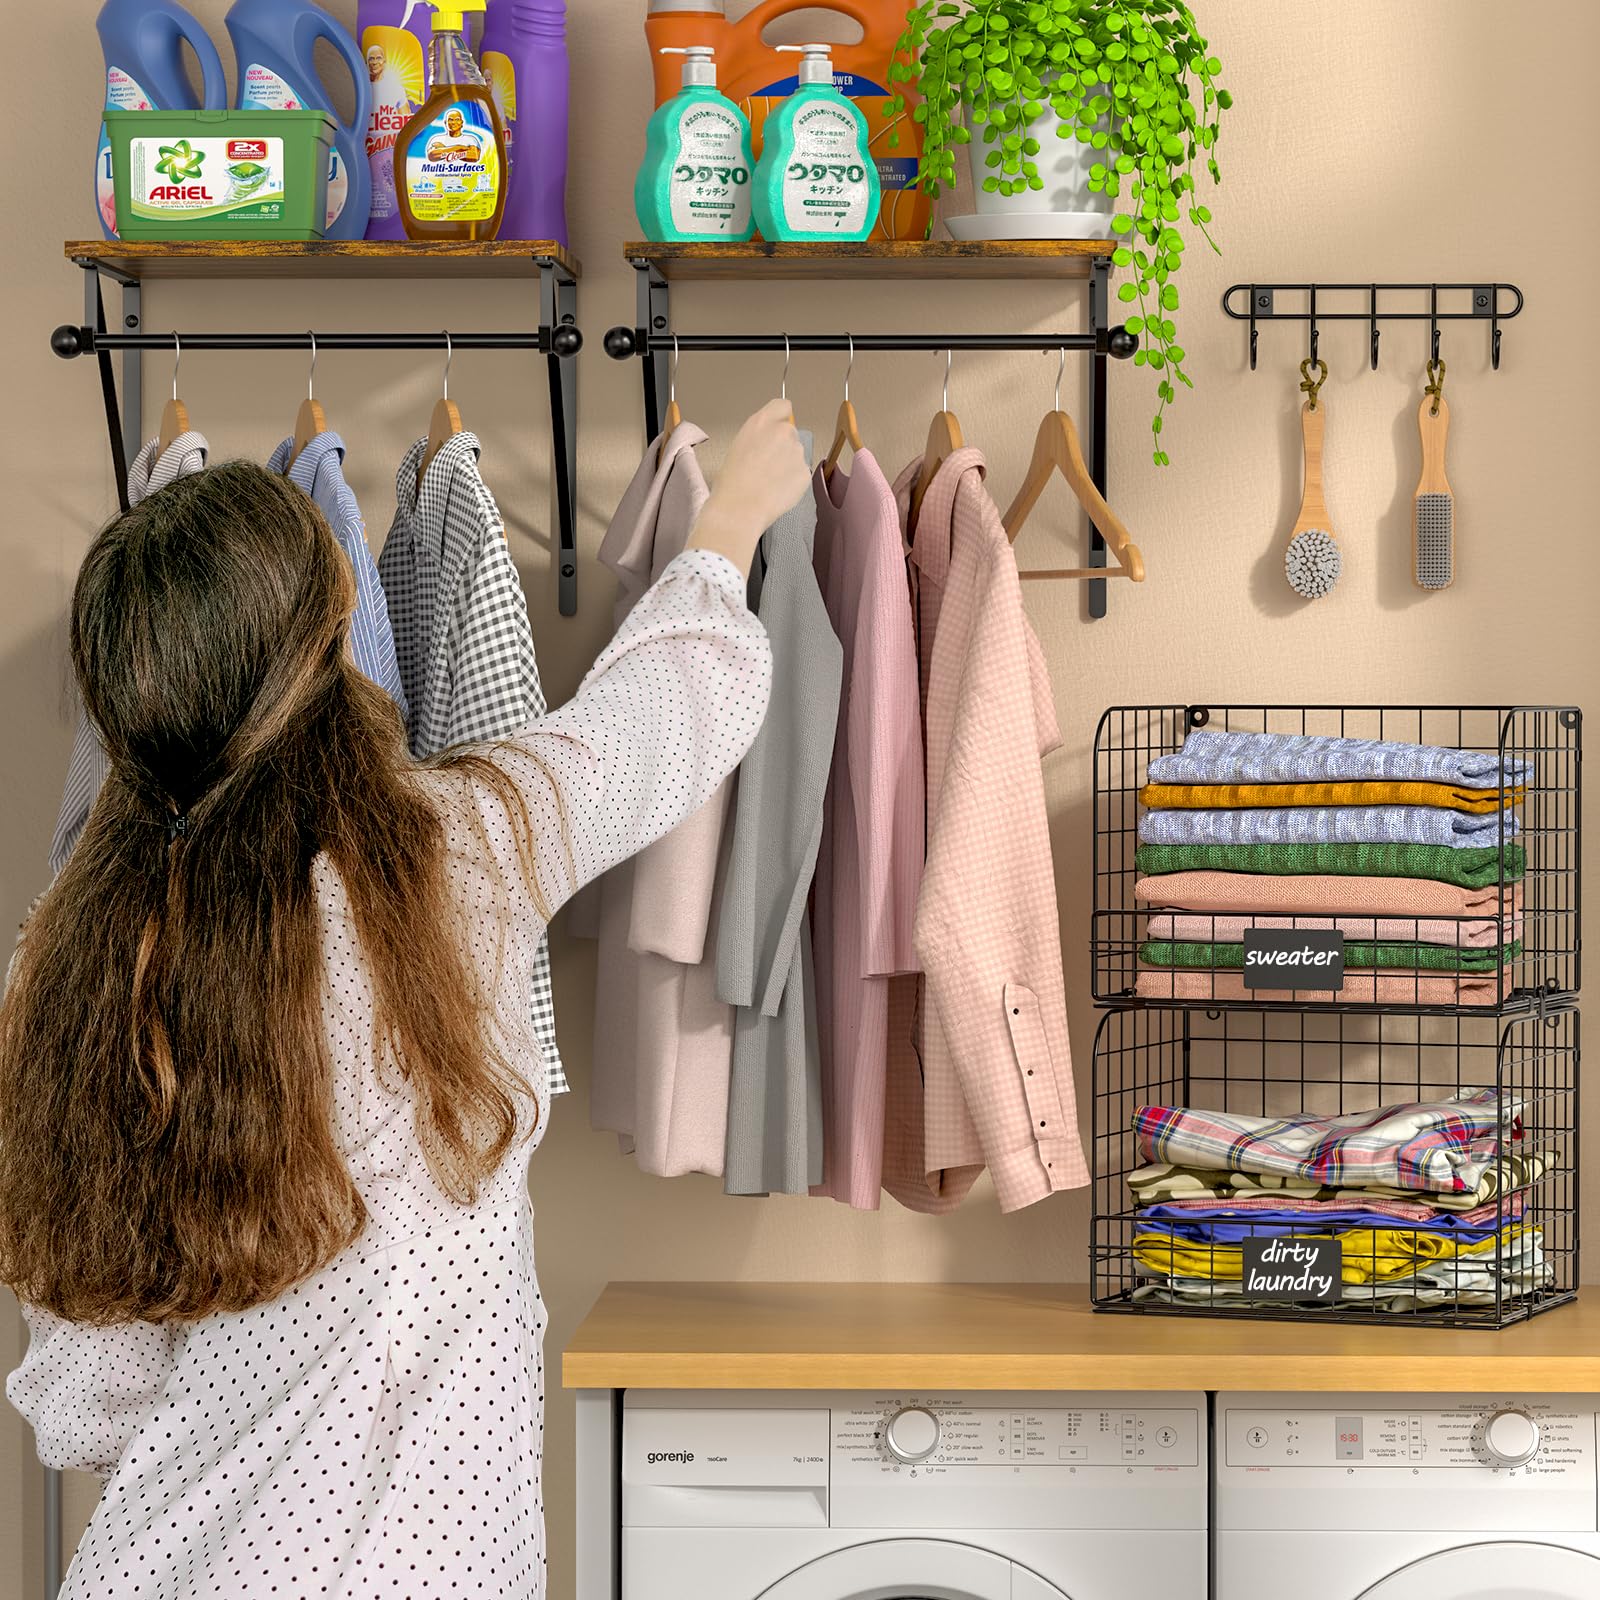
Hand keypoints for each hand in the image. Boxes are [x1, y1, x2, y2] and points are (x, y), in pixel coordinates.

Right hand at [688, 400, 812, 574]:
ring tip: (770, 482)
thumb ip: (759, 438)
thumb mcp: (739, 446)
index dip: (781, 418)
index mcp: (761, 422)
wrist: (739, 508)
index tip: (777, 429)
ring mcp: (797, 452)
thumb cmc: (730, 482)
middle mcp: (782, 432)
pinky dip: (793, 482)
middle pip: (790, 433)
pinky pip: (801, 474)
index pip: (783, 406)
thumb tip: (768, 445)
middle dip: (784, 446)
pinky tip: (777, 492)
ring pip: (797, 454)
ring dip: (789, 465)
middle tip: (769, 466)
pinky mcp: (805, 472)